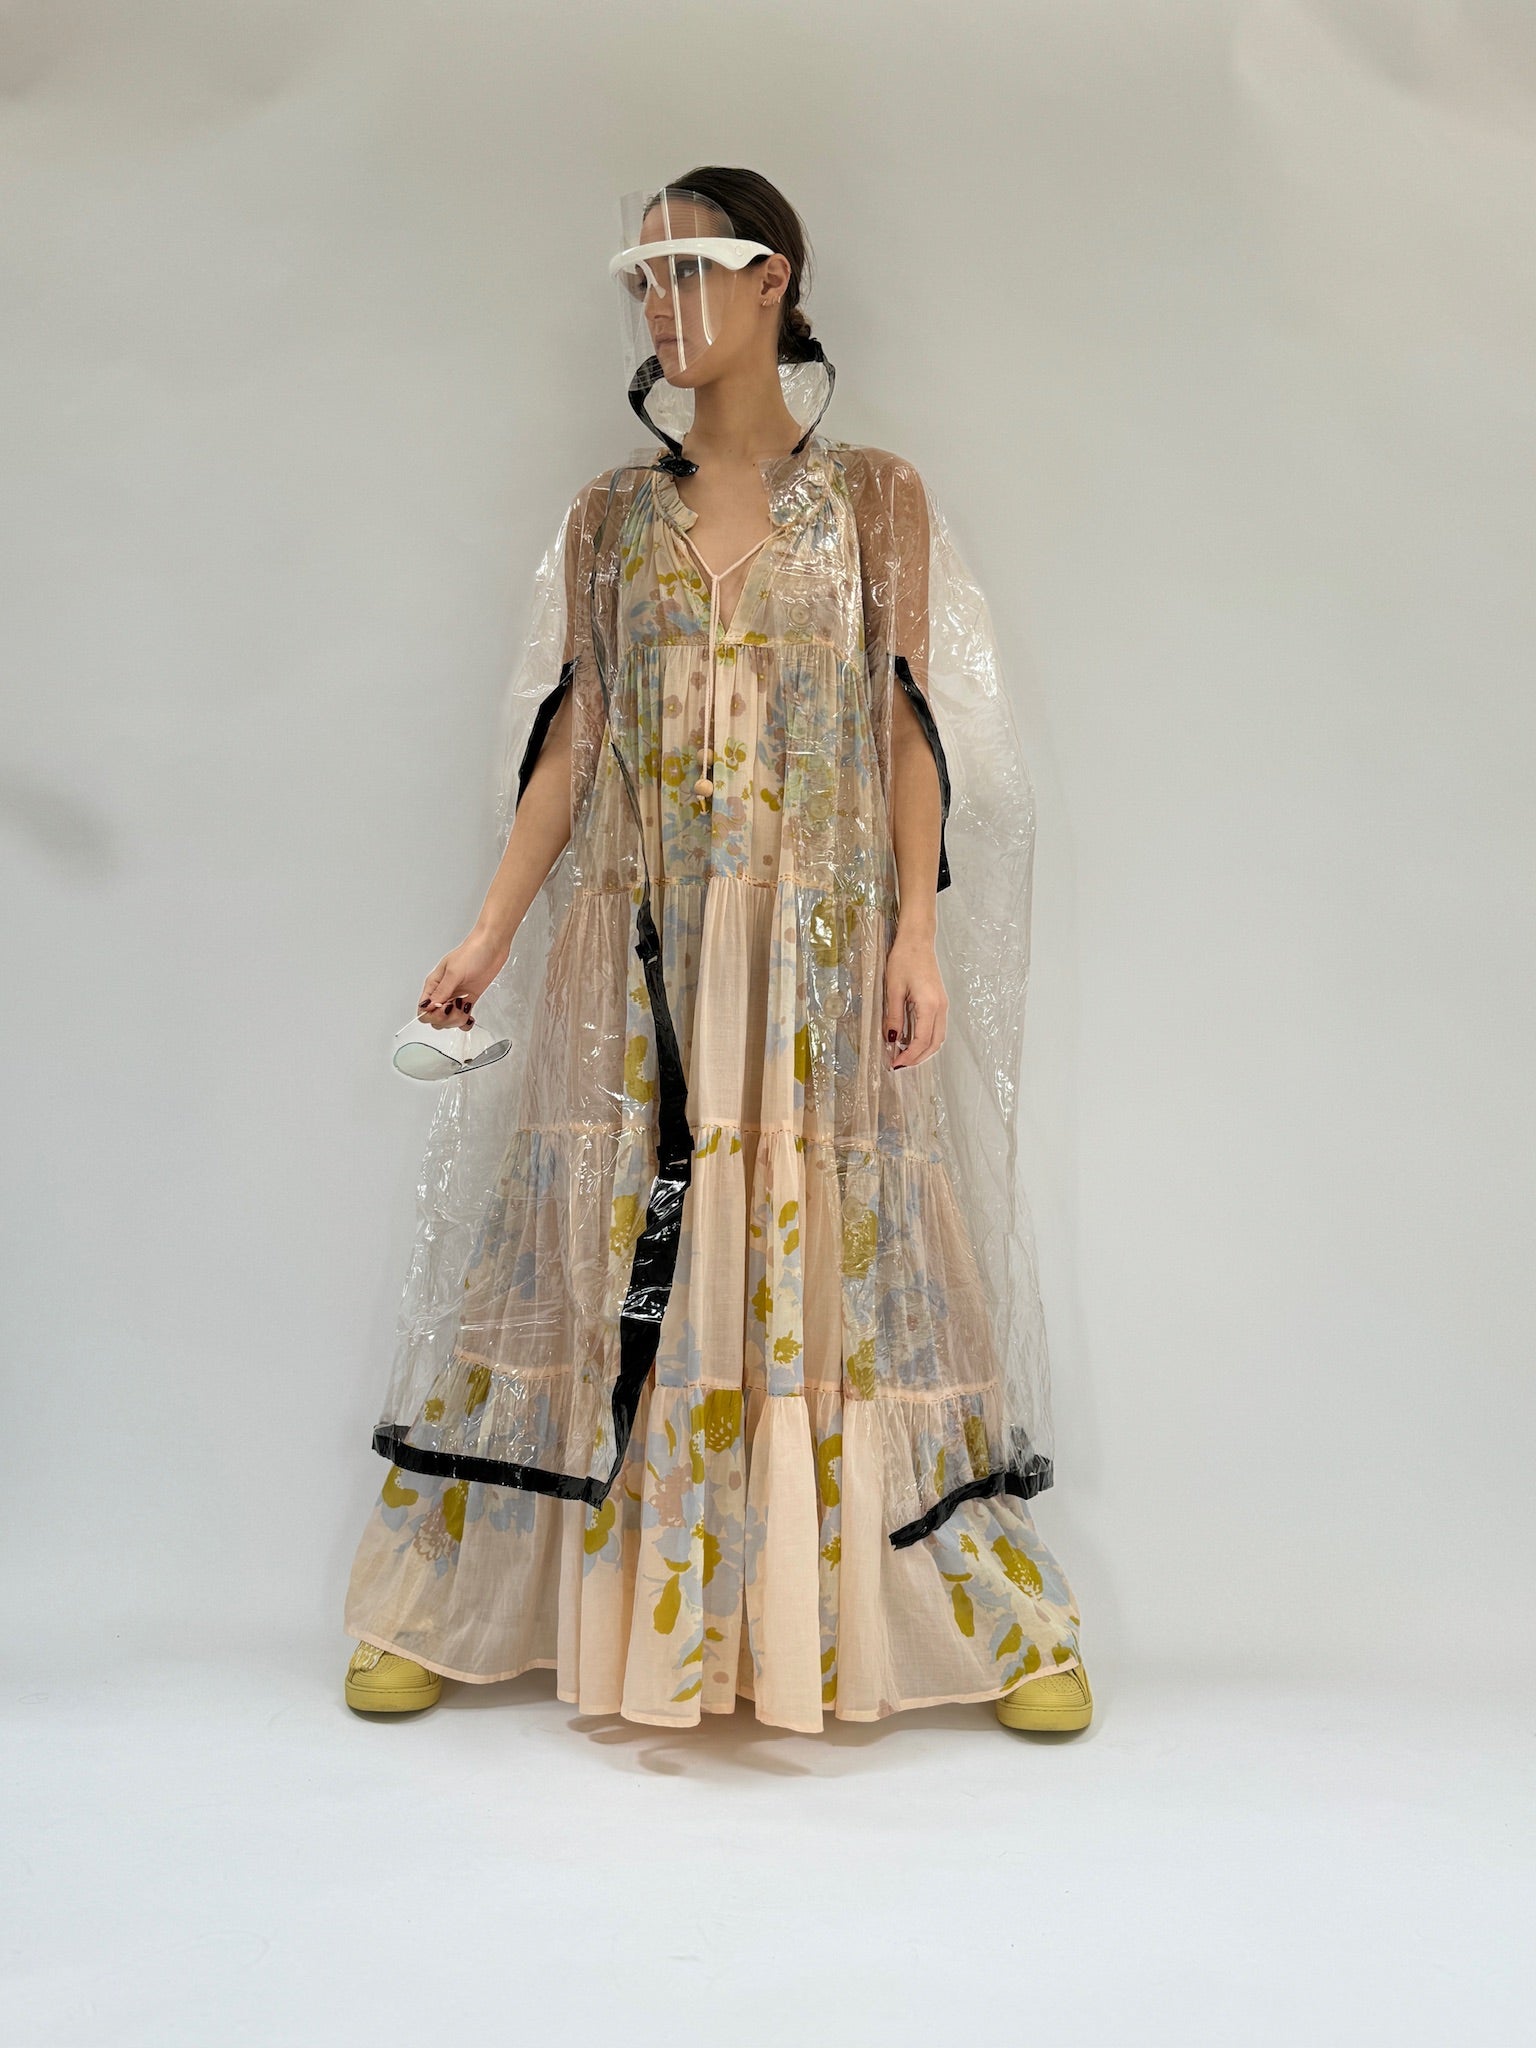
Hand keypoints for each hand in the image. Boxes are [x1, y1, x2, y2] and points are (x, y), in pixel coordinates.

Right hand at [417, 929, 509, 1031]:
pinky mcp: (469, 998)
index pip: (423, 1009)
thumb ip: (442, 991)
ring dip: (456, 1021)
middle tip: (458, 1009)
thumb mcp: (454, 972)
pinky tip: (470, 1018)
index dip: (433, 1015)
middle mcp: (443, 992)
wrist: (492, 946)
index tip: (446, 1008)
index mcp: (434, 984)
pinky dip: (465, 1022)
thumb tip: (430, 1006)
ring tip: (466, 1010)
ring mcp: (456, 996)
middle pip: (435, 1017)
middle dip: (446, 1019)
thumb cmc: (472, 952)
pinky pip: (462, 1017)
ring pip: (448, 1019)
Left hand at [884, 928, 947, 1068]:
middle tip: (899, 1065)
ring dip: (923, 1051)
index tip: (895, 1064)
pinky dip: (926, 1039)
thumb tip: (892, 1039)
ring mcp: (943, 1005)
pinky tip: (912, 1040)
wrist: (917, 940)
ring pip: (938, 1038)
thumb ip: (894, 1017)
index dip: (909, 1056)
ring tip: (905, 1056)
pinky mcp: (940, 1001)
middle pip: (934, 1044)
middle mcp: (941, 1008)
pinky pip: (937, 1028)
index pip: (922, 1041)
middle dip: (918, 1058)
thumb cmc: (905, 959)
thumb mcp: (893, 989)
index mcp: (930, 1006)